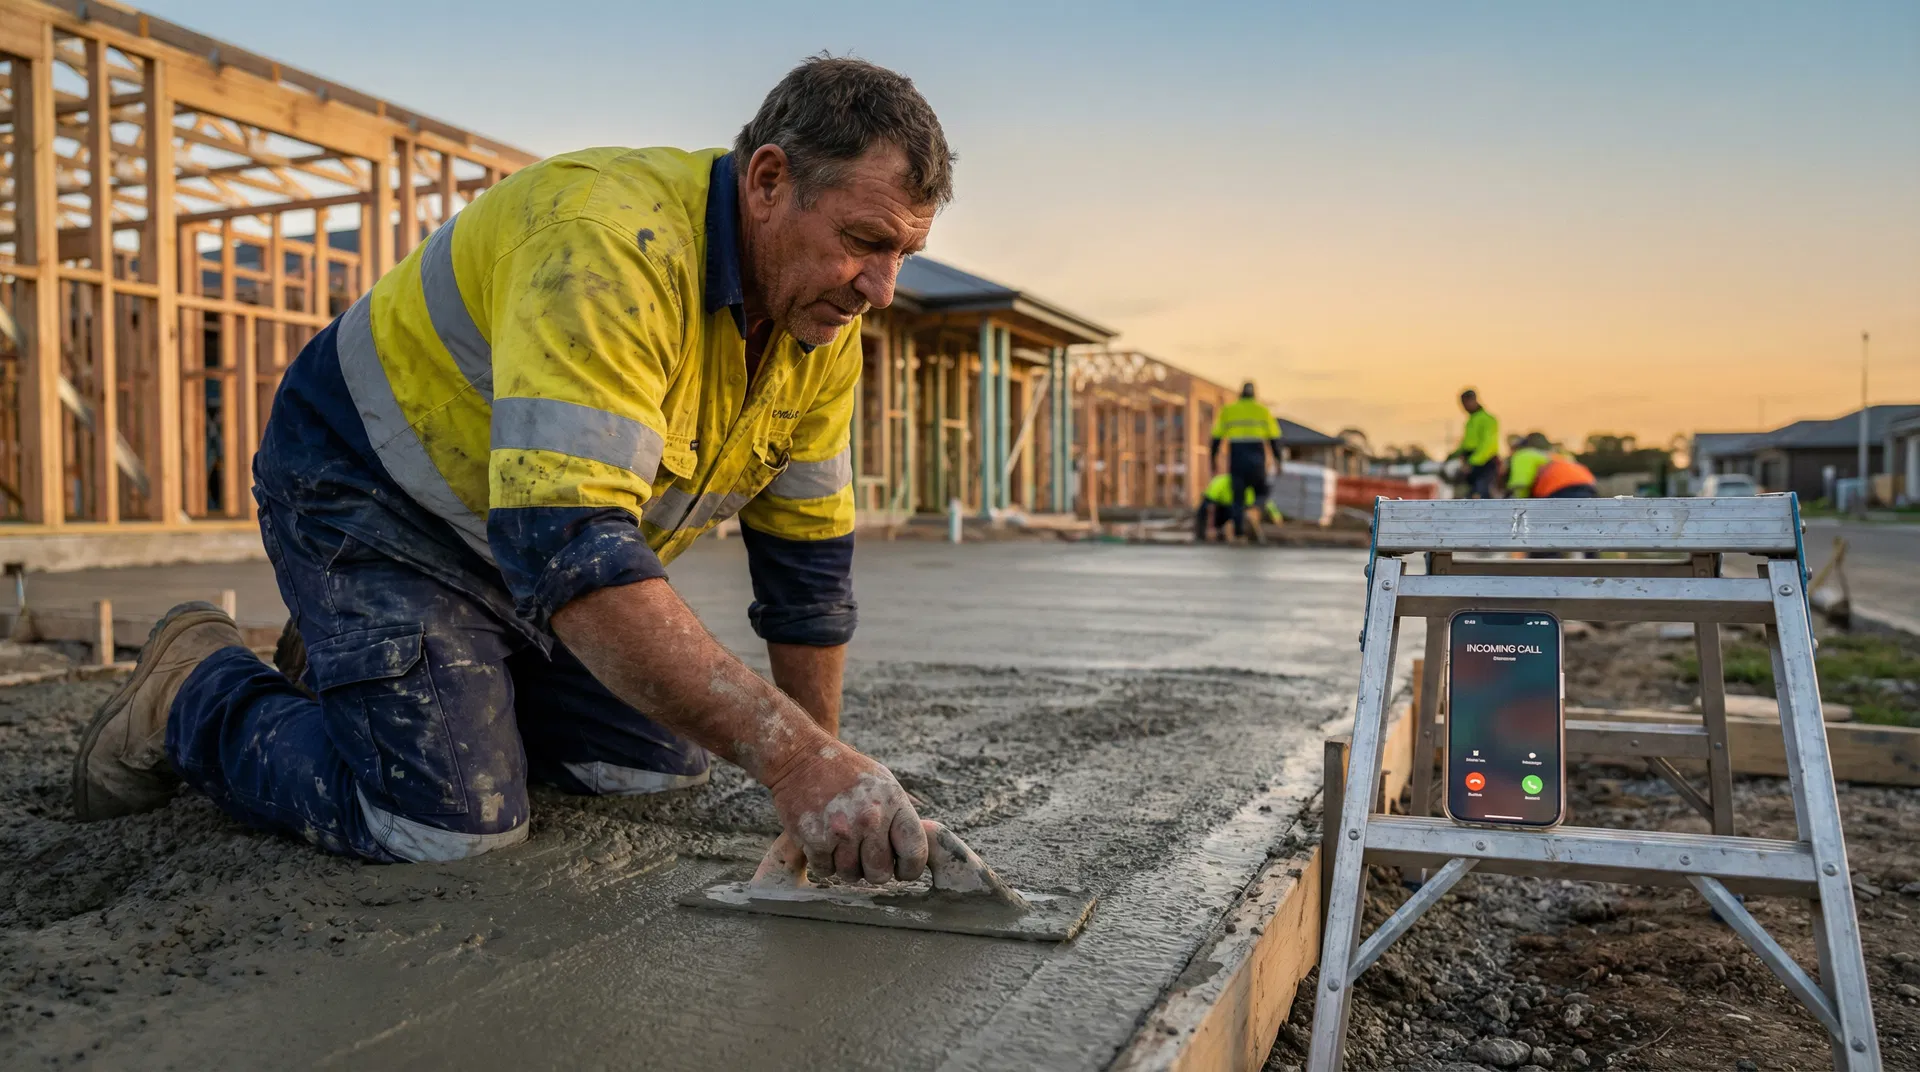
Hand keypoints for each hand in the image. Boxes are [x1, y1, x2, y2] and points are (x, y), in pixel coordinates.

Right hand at [763, 741, 928, 883]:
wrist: (799, 757)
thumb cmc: (845, 771)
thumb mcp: (883, 783)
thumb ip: (900, 816)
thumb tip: (916, 853)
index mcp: (893, 802)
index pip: (915, 852)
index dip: (910, 869)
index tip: (901, 870)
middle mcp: (870, 818)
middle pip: (880, 872)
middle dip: (873, 870)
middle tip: (864, 856)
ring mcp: (842, 831)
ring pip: (851, 875)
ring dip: (846, 866)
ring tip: (841, 843)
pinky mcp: (815, 839)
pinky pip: (826, 871)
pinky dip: (823, 862)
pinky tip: (822, 840)